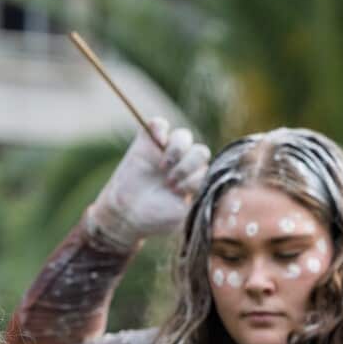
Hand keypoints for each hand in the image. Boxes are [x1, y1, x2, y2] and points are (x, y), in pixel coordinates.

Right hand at [87, 116, 210, 250]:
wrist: (126, 217)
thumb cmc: (156, 219)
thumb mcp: (184, 217)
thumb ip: (200, 202)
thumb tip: (216, 193)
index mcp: (194, 179)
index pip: (208, 168)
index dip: (196, 178)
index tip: (178, 192)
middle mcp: (182, 163)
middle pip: (200, 151)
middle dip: (188, 166)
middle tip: (171, 182)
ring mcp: (164, 152)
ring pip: (183, 136)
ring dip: (177, 151)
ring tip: (163, 168)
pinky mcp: (145, 143)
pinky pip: (158, 123)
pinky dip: (159, 128)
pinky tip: (157, 140)